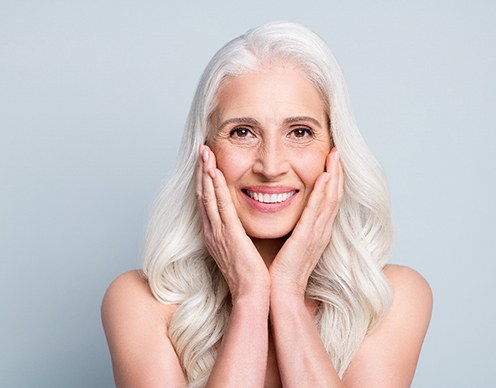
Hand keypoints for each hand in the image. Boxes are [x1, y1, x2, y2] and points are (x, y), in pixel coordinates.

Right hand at [196, 145, 269, 300]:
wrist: (251, 294)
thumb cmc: (250, 273)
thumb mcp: (240, 248)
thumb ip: (238, 232)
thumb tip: (242, 220)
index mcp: (215, 233)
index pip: (207, 200)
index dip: (205, 180)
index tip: (206, 161)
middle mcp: (212, 231)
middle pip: (203, 194)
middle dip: (201, 170)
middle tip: (202, 149)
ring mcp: (218, 233)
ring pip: (208, 196)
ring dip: (205, 173)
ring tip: (204, 153)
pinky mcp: (229, 235)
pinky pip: (221, 207)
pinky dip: (216, 188)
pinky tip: (214, 172)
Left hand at [269, 148, 343, 297]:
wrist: (281, 292)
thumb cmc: (283, 270)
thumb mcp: (292, 243)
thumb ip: (296, 228)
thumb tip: (289, 213)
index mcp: (318, 231)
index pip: (329, 200)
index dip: (333, 179)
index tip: (331, 160)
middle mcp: (322, 230)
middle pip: (334, 196)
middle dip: (337, 172)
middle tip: (337, 150)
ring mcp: (317, 234)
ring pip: (330, 199)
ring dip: (333, 176)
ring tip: (334, 155)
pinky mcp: (307, 238)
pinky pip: (316, 211)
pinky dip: (322, 193)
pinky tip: (324, 177)